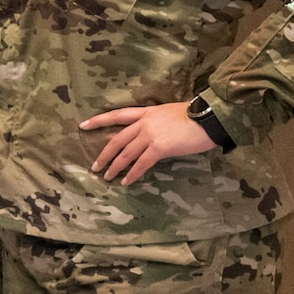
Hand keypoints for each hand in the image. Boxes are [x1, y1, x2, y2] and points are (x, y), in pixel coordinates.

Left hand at [82, 102, 214, 184]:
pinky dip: (133, 173)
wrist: (210, 118)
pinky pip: (142, 163)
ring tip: (107, 177)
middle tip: (94, 166)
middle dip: (104, 154)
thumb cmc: (194, 117)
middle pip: (117, 139)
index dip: (99, 120)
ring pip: (126, 153)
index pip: (117, 115)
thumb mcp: (168, 114)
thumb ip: (154, 122)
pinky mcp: (160, 147)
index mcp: (146, 112)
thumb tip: (146, 135)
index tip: (83, 125)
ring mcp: (151, 135)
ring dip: (115, 167)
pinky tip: (127, 181)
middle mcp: (144, 123)